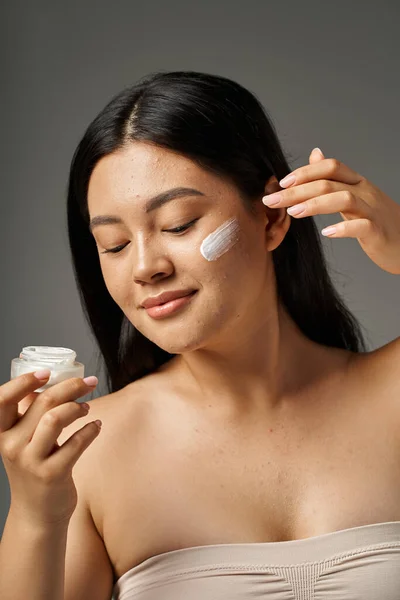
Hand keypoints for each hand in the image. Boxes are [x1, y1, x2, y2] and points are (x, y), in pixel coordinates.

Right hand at [0, 372, 99, 526]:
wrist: (36, 514)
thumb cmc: (33, 469)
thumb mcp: (23, 442)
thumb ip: (30, 415)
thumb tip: (49, 381)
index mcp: (2, 433)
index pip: (2, 400)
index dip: (22, 382)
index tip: (46, 372)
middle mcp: (12, 446)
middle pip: (42, 403)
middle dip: (70, 387)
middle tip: (89, 383)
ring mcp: (31, 461)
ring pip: (56, 419)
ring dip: (77, 408)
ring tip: (87, 408)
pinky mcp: (52, 474)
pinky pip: (76, 442)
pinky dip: (90, 430)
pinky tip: (96, 426)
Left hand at [263, 148, 399, 274]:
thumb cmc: (377, 222)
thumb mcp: (355, 195)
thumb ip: (333, 177)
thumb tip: (315, 153)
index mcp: (357, 183)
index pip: (330, 167)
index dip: (304, 172)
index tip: (280, 183)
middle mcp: (365, 192)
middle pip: (329, 183)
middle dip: (297, 190)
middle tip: (272, 200)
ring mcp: (373, 211)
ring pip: (344, 199)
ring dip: (315, 205)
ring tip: (293, 213)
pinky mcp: (378, 231)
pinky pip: (361, 226)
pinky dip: (343, 228)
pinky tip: (326, 232)